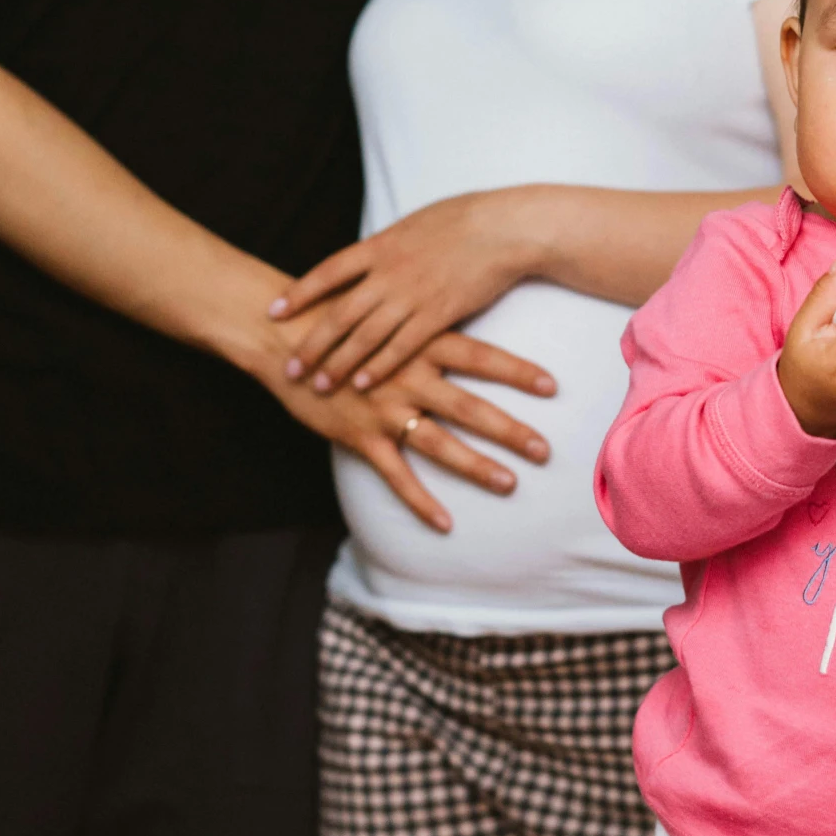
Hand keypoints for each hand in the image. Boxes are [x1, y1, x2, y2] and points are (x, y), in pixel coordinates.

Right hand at [266, 328, 550, 535]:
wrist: (283, 337)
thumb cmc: (341, 321)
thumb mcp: (388, 312)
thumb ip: (425, 323)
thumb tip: (467, 318)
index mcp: (419, 344)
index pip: (480, 357)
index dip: (516, 371)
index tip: (553, 386)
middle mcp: (408, 376)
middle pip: (469, 406)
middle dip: (509, 430)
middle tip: (545, 450)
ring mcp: (384, 409)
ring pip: (439, 443)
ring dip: (476, 466)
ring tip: (510, 484)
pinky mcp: (360, 435)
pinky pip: (396, 475)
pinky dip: (420, 501)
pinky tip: (444, 524)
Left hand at [269, 192, 549, 393]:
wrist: (504, 228)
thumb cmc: (463, 220)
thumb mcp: (414, 224)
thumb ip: (387, 245)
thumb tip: (369, 254)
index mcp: (380, 245)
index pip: (328, 272)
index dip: (299, 293)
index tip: (273, 311)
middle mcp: (389, 272)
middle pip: (339, 313)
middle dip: (311, 342)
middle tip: (289, 366)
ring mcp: (412, 295)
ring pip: (365, 335)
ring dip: (339, 362)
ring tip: (318, 384)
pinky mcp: (438, 315)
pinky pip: (401, 346)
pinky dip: (379, 366)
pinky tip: (362, 383)